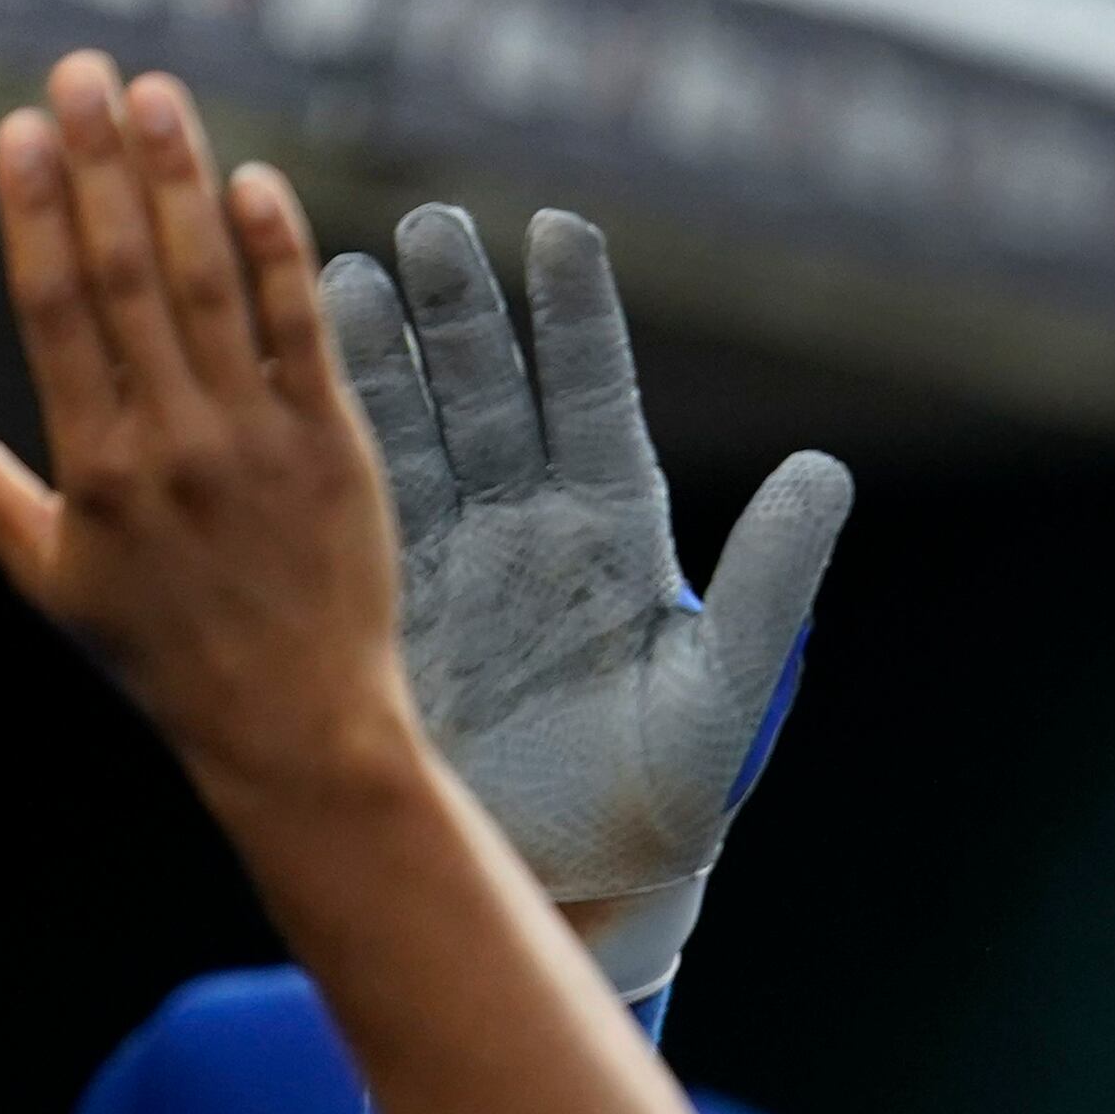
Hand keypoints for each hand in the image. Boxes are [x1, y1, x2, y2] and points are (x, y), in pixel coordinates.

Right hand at [0, 56, 414, 812]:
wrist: (293, 725)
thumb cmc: (162, 652)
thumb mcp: (47, 575)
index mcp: (91, 466)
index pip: (52, 311)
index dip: (36, 214)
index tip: (23, 130)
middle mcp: (166, 444)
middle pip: (125, 276)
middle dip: (101, 165)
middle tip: (86, 72)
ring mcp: (252, 443)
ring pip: (208, 287)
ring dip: (181, 183)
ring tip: (158, 96)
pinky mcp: (332, 449)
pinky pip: (302, 335)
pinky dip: (279, 257)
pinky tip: (254, 183)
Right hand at [323, 207, 849, 996]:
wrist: (576, 882)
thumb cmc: (666, 796)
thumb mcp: (723, 693)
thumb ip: (770, 584)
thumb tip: (827, 472)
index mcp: (616, 527)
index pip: (593, 394)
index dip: (575, 317)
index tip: (557, 232)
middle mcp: (530, 518)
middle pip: (491, 388)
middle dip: (460, 310)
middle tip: (427, 230)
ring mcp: (451, 549)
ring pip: (410, 425)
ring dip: (377, 352)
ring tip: (335, 273)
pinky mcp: (386, 594)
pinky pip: (352, 497)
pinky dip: (323, 433)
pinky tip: (287, 368)